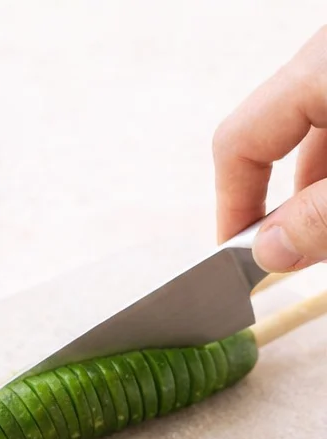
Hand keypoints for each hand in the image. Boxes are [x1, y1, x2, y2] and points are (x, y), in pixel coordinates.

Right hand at [214, 25, 326, 268]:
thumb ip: (322, 215)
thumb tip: (270, 250)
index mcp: (320, 67)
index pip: (239, 141)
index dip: (231, 207)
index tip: (238, 261)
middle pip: (281, 140)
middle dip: (286, 207)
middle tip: (300, 256)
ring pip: (319, 134)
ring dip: (318, 191)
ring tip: (326, 233)